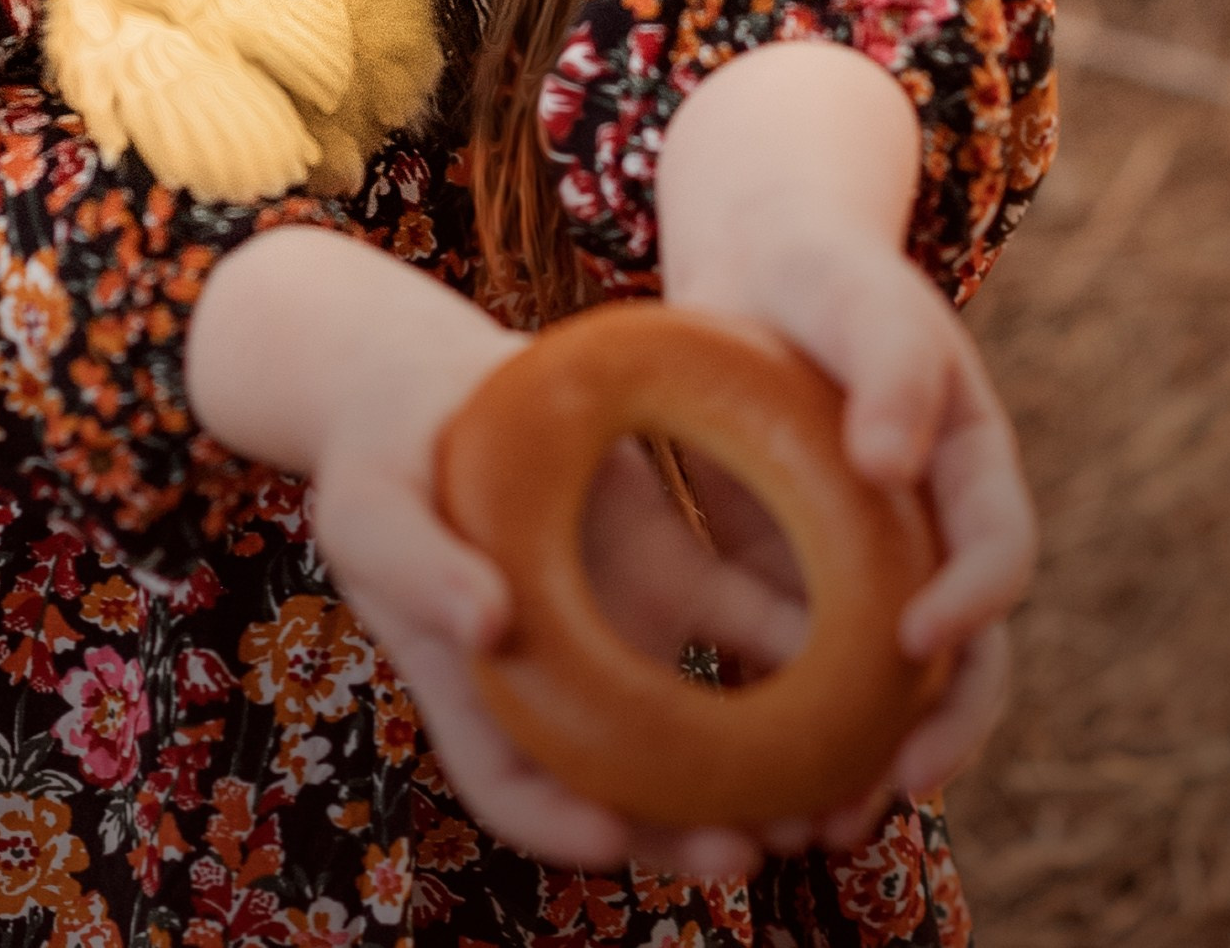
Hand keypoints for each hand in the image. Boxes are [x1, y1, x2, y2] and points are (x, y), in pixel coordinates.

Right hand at [189, 230, 808, 880]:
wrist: (426, 377)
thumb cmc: (378, 455)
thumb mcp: (372, 511)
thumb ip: (421, 570)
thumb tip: (489, 625)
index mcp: (475, 687)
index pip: (515, 788)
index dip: (561, 829)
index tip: (613, 843)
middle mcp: (557, 682)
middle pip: (627, 788)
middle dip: (687, 832)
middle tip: (748, 850)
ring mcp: (620, 630)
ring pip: (705, 726)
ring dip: (766, 766)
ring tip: (822, 795)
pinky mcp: (670, 568)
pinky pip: (741, 619)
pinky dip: (800, 650)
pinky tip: (857, 657)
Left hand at [658, 42, 1038, 849]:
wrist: (756, 264)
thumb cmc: (819, 266)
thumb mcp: (854, 293)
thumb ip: (888, 363)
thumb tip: (893, 464)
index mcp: (969, 463)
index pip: (997, 547)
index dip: (974, 600)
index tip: (920, 641)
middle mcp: (934, 530)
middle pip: (967, 652)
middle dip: (940, 727)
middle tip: (891, 783)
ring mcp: (871, 568)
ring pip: (893, 689)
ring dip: (869, 763)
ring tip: (820, 830)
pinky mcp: (800, 585)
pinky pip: (815, 681)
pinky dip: (797, 741)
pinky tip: (754, 796)